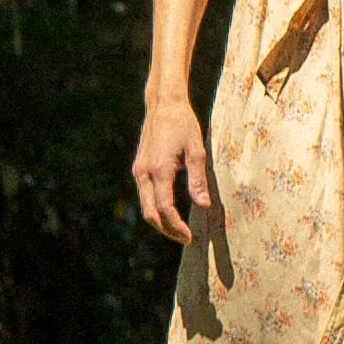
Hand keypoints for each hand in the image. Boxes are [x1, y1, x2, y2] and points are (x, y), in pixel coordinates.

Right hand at [132, 91, 215, 244]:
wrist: (163, 105)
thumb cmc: (183, 125)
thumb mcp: (196, 151)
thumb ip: (198, 180)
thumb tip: (203, 206)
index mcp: (159, 170)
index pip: (165, 209)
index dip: (177, 226)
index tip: (191, 237)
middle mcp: (144, 173)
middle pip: (150, 213)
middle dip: (167, 230)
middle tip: (186, 238)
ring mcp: (139, 171)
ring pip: (145, 206)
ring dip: (160, 221)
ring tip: (179, 228)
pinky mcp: (139, 168)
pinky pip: (145, 195)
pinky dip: (156, 208)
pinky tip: (170, 210)